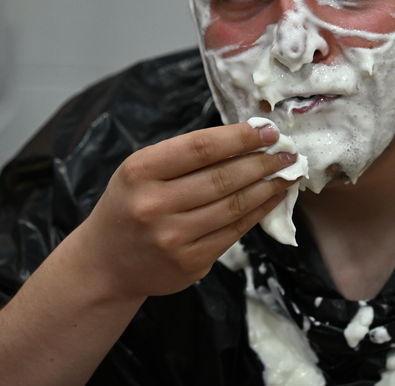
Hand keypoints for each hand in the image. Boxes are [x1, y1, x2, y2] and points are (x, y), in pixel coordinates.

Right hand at [73, 121, 296, 300]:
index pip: (200, 148)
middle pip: (222, 178)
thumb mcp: (142, 171)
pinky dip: (259, 212)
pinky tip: (272, 198)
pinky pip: (234, 232)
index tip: (268, 130)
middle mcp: (154, 206)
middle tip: (288, 152)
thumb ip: (185, 156)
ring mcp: (173, 239)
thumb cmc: (130, 204)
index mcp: (140, 172)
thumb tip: (247, 139)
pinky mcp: (190, 264)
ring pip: (234, 206)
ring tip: (287, 173)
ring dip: (267, 187)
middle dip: (262, 163)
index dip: (239, 138)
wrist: (105, 264)